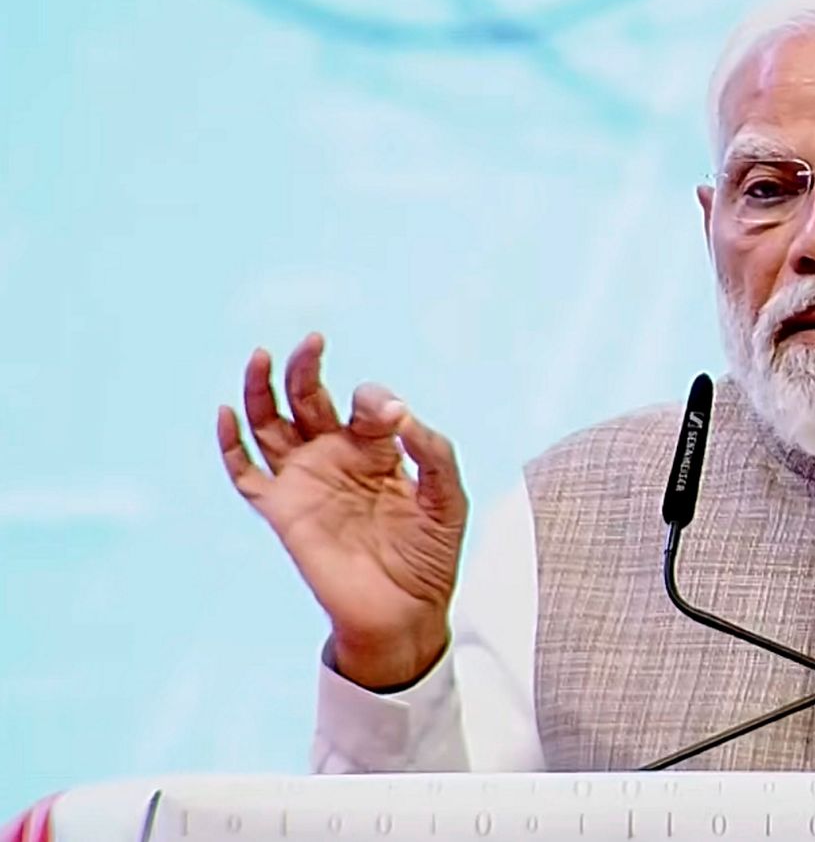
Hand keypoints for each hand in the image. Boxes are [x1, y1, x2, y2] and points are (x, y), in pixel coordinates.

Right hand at [217, 332, 467, 688]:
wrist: (405, 613)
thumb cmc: (430, 556)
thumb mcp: (448, 498)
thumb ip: (433, 452)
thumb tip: (401, 413)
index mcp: (377, 449)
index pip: (365, 404)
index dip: (375, 400)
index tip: (394, 414)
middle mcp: (336, 457)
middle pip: (308, 398)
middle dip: (307, 368)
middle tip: (313, 341)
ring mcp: (306, 482)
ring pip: (270, 424)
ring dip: (261, 389)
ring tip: (262, 355)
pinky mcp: (283, 512)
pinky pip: (246, 474)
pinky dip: (231, 444)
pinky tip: (227, 413)